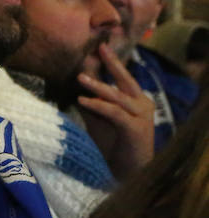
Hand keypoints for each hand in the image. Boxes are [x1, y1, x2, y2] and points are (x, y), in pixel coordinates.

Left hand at [77, 43, 155, 178]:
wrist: (126, 171)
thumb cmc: (112, 145)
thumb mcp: (98, 118)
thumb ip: (91, 101)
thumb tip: (75, 83)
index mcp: (135, 99)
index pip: (121, 77)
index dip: (110, 62)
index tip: (99, 46)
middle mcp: (142, 104)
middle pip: (126, 80)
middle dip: (113, 62)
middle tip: (100, 47)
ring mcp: (142, 116)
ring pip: (117, 96)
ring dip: (98, 86)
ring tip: (80, 77)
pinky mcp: (137, 129)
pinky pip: (114, 112)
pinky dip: (98, 105)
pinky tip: (82, 101)